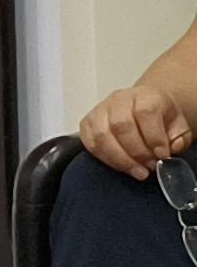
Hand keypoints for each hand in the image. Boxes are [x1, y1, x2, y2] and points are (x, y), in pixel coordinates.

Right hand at [81, 83, 196, 180]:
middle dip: (136, 151)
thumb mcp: (179, 125)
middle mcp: (119, 99)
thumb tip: (172, 148)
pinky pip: (90, 143)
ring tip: (136, 171)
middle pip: (120, 124)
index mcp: (145, 96)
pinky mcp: (87, 123)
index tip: (162, 155)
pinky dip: (105, 158)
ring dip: (119, 159)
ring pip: (102, 135)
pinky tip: (120, 166)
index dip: (153, 136)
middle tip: (148, 166)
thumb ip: (179, 137)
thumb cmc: (161, 118)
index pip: (145, 112)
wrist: (146, 106)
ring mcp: (100, 110)